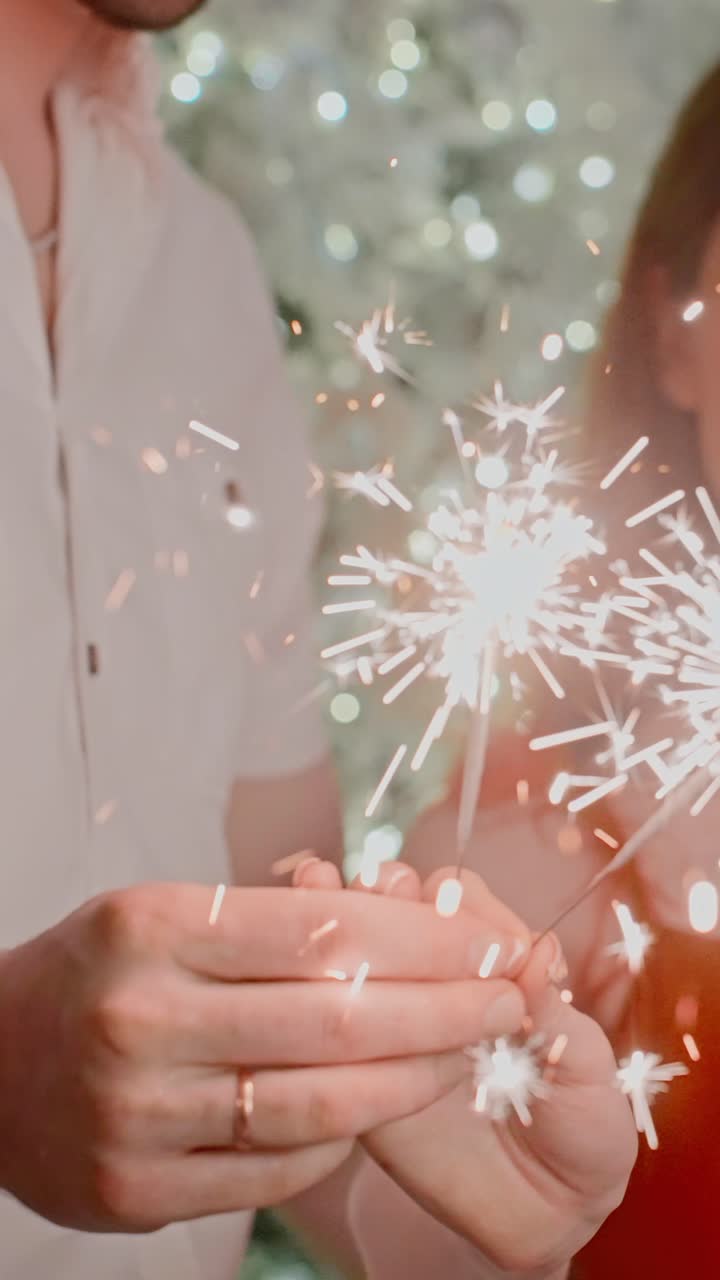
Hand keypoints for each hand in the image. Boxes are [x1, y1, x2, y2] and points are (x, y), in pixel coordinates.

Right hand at [0, 879, 526, 1232]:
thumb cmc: (94, 971)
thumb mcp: (160, 912)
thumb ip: (270, 923)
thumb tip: (410, 931)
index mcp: (152, 927)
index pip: (324, 928)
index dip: (426, 938)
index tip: (488, 941)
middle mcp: (142, 1019)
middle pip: (338, 1016)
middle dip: (449, 1008)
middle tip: (511, 997)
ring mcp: (137, 1114)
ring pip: (318, 1103)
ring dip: (413, 1078)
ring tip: (466, 1054)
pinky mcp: (136, 1191)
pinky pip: (277, 1169)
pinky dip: (344, 1138)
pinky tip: (382, 1105)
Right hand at [296, 859, 636, 1275]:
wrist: (550, 1213)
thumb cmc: (581, 1122)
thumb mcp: (582, 1064)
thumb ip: (552, 1010)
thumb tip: (536, 950)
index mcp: (489, 962)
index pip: (459, 902)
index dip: (460, 906)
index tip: (477, 932)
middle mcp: (432, 978)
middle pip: (392, 909)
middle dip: (385, 892)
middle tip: (391, 898)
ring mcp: (390, 1022)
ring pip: (349, 954)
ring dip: (339, 919)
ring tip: (332, 904)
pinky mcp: (357, 1075)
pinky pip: (328, 1034)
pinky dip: (311, 998)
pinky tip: (302, 980)